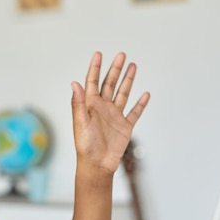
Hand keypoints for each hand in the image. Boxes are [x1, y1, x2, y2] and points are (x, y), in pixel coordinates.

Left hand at [71, 52, 149, 174]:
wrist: (97, 164)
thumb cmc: (85, 146)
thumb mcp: (80, 122)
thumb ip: (78, 103)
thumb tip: (74, 83)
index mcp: (90, 106)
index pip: (92, 83)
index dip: (95, 68)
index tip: (98, 54)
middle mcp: (102, 108)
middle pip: (110, 84)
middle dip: (115, 69)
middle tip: (122, 55)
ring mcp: (114, 116)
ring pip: (123, 94)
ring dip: (128, 80)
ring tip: (133, 65)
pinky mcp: (125, 127)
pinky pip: (135, 112)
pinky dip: (140, 104)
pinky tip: (145, 94)